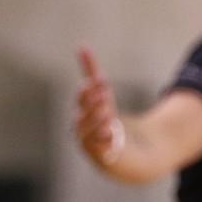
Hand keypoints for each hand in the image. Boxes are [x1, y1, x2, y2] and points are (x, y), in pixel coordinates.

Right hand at [76, 46, 124, 166]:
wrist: (121, 151)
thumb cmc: (104, 118)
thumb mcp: (102, 93)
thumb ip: (90, 71)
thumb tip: (81, 45)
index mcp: (80, 112)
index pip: (81, 100)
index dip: (89, 91)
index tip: (101, 81)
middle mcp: (81, 129)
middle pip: (82, 116)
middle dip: (93, 105)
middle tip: (105, 95)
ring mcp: (89, 144)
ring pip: (88, 133)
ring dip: (97, 122)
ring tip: (108, 113)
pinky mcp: (101, 157)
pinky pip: (98, 150)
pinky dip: (103, 141)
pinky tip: (110, 133)